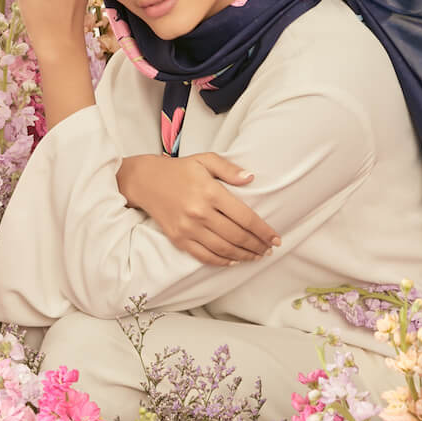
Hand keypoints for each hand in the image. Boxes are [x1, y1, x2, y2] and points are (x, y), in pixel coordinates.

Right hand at [117, 152, 280, 265]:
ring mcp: (188, 228)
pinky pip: (203, 255)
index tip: (275, 238)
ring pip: (222, 248)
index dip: (263, 230)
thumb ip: (230, 169)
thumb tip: (251, 178)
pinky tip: (233, 261)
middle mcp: (199, 212)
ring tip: (256, 256)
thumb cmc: (179, 170)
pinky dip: (221, 261)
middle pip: (236, 235)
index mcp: (210, 192)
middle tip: (269, 249)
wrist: (145, 181)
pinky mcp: (178, 238)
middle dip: (257, 245)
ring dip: (243, 255)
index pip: (244, 217)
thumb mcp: (205, 160)